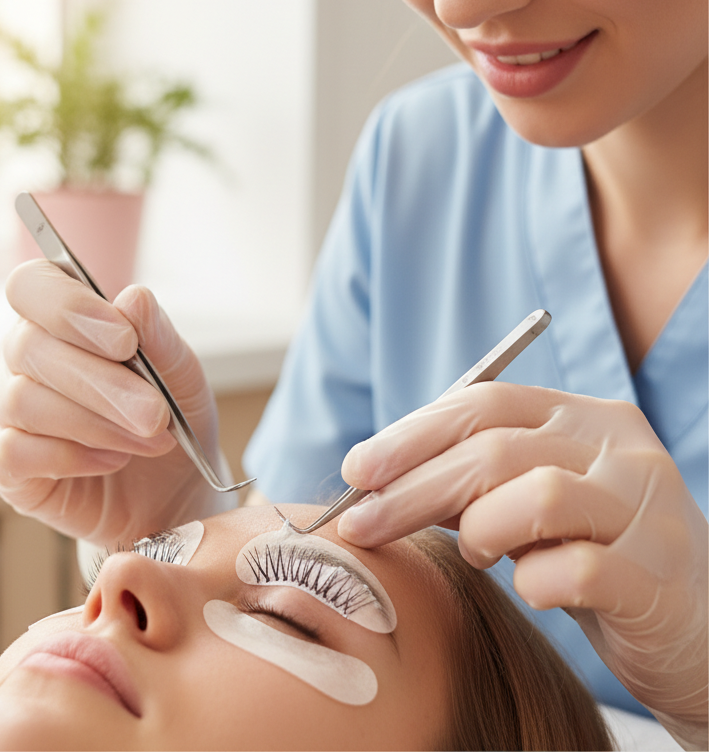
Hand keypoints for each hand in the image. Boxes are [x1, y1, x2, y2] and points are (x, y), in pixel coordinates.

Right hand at [0, 260, 234, 547]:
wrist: (173, 490)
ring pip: (25, 400)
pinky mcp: (6, 465)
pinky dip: (73, 456)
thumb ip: (157, 336)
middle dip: (101, 382)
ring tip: (149, 438)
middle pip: (29, 346)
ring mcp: (7, 411)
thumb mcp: (181, 374)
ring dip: (97, 423)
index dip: (68, 305)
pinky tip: (113, 459)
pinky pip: (16, 451)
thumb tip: (131, 299)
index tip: (125, 340)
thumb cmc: (169, 417)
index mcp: (58, 318)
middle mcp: (22, 357)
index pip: (31, 286)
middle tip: (155, 413)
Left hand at [336, 382, 707, 749]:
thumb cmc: (595, 555)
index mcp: (586, 416)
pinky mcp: (660, 579)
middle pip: (494, 449)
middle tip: (360, 522)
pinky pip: (576, 570)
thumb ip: (471, 480)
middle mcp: (622, 450)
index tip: (358, 470)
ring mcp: (648, 511)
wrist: (697, 630)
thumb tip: (377, 477)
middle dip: (412, 487)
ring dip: (479, 530)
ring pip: (535, 496)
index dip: (413, 433)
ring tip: (474, 555)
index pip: (485, 402)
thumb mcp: (530, 504)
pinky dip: (533, 583)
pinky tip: (529, 591)